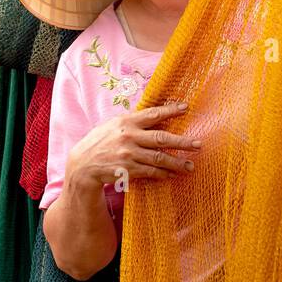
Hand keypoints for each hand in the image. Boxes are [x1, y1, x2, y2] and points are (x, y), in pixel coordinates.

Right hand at [65, 103, 200, 190]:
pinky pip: (150, 171)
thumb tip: (153, 116)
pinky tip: (171, 175)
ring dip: (177, 163)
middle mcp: (129, 137)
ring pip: (159, 158)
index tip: (186, 107)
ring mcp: (129, 154)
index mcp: (126, 122)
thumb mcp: (112, 125)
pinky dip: (163, 173)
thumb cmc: (99, 142)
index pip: (153, 114)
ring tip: (190, 166)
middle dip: (182, 142)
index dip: (170, 110)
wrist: (83, 164)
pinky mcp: (128, 170)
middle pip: (161, 138)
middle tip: (198, 144)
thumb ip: (132, 122)